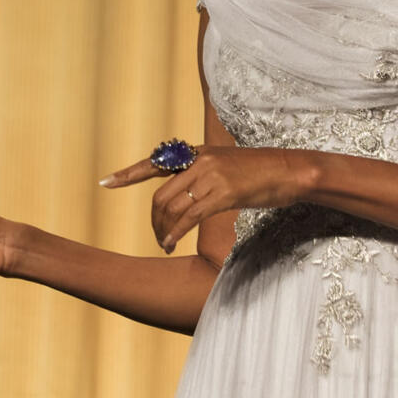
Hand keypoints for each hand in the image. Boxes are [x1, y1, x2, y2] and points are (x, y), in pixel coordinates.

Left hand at [100, 146, 308, 253]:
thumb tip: (185, 192)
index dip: (128, 174)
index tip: (106, 182)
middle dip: (153, 220)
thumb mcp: (226, 167)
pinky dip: (175, 233)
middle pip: (160, 194)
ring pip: (172, 207)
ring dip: (163, 231)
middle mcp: (199, 160)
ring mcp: (211, 176)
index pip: (154, 162)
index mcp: (197, 153)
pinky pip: (189, 216)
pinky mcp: (223, 193)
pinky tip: (171, 245)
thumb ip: (202, 175)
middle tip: (157, 237)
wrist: (291, 170)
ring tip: (165, 245)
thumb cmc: (261, 172)